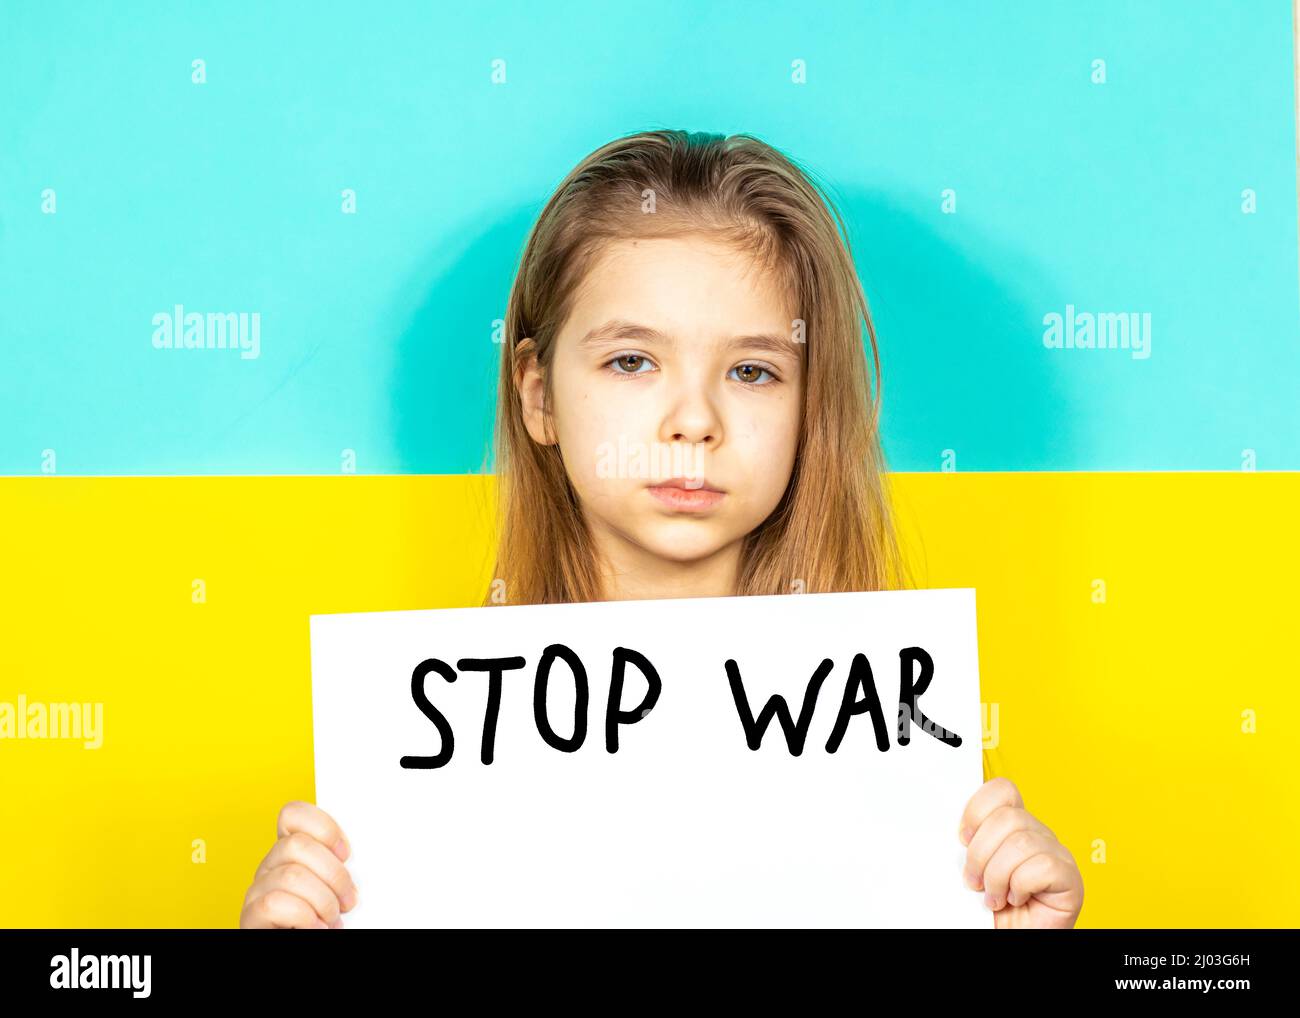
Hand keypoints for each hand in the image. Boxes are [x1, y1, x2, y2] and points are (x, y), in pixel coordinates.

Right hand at [239, 801, 357, 927]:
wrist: (307, 944)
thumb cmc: (325, 918)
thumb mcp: (335, 885)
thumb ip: (336, 865)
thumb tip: (355, 859)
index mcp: (291, 852)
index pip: (293, 814)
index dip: (324, 828)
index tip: (346, 854)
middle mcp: (270, 865)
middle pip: (297, 844)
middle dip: (333, 874)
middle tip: (347, 899)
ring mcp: (257, 890)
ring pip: (291, 875)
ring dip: (323, 901)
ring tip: (332, 919)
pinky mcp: (251, 916)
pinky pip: (274, 903)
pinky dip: (305, 917)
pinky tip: (316, 927)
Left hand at [958, 777, 1082, 927]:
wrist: (1014, 937)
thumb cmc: (993, 908)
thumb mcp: (974, 867)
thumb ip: (970, 843)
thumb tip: (957, 830)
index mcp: (1015, 825)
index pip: (1002, 790)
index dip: (977, 809)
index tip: (963, 839)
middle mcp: (1039, 834)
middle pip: (1007, 817)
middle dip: (980, 853)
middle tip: (975, 881)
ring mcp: (1058, 854)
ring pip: (1020, 842)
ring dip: (996, 875)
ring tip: (993, 897)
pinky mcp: (1070, 878)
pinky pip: (1042, 866)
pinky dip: (1019, 886)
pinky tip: (1017, 900)